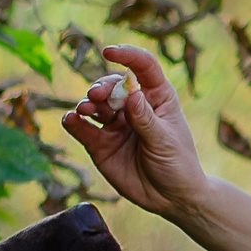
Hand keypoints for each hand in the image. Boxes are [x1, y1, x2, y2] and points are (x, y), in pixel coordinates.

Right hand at [60, 44, 215, 221]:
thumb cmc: (178, 165)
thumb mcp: (166, 142)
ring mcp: (114, 123)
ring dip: (86, 103)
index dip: (127, 55)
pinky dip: (74, 122)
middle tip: (97, 96)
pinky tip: (72, 121)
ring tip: (85, 110)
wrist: (172, 199)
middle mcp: (133, 106)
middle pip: (112, 85)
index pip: (143, 67)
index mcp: (157, 98)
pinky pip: (81, 128)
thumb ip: (146, 120)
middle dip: (102, 87)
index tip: (110, 51)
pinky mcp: (99, 143)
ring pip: (94, 104)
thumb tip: (130, 94)